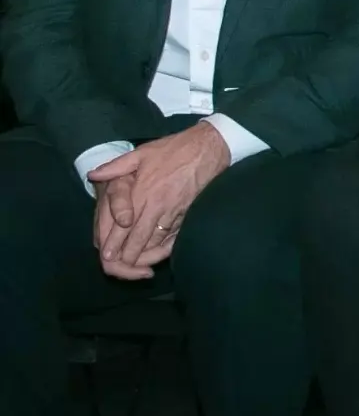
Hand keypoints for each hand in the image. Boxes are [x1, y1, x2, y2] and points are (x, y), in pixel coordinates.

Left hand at [89, 123, 232, 279]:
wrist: (209, 148)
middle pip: (138, 239)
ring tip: (133, 266)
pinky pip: (173, 237)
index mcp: (141, 192)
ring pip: (156, 241)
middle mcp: (156, 206)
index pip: (123, 226)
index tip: (106, 256)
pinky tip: (157, 254)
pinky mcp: (188, 214)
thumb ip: (115, 167)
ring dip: (144, 255)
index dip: (114, 243)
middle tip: (118, 267)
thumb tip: (92, 174)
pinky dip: (163, 249)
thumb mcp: (141, 153)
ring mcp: (174, 211)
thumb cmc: (174, 149)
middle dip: (127, 256)